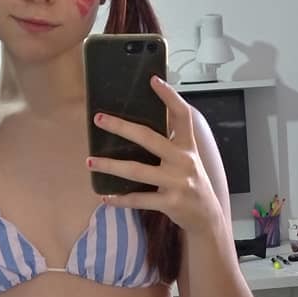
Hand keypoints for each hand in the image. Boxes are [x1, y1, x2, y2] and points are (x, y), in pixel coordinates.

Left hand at [87, 76, 224, 236]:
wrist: (207, 217)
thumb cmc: (192, 184)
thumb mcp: (188, 160)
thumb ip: (171, 143)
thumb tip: (139, 128)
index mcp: (187, 147)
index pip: (182, 116)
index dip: (169, 96)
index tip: (153, 80)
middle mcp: (183, 161)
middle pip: (149, 138)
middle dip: (121, 127)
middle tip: (99, 119)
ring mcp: (177, 182)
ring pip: (137, 170)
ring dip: (110, 166)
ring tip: (90, 162)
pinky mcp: (170, 202)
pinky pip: (139, 200)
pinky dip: (120, 199)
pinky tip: (106, 196)